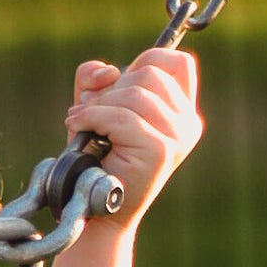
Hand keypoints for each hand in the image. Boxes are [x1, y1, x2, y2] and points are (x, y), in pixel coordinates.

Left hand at [64, 47, 201, 226]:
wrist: (92, 204)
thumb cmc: (94, 154)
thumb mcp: (94, 104)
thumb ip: (96, 78)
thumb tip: (108, 71)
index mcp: (182, 111)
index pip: (178, 63)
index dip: (143, 62)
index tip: (118, 83)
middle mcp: (187, 123)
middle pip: (150, 74)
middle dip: (112, 89)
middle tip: (92, 112)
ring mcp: (178, 137)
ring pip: (134, 94)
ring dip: (98, 106)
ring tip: (83, 124)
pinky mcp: (161, 149)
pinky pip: (121, 117)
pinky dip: (92, 118)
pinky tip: (79, 129)